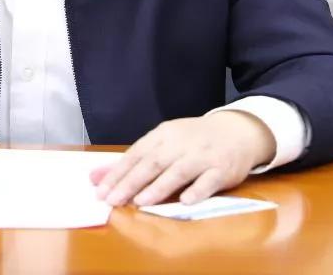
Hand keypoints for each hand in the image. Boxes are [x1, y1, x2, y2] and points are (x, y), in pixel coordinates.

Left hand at [90, 111, 275, 206]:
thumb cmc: (194, 140)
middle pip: (153, 162)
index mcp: (164, 135)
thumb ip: (133, 161)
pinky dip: (197, 190)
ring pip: (178, 171)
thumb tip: (96, 177)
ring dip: (159, 187)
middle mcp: (181, 143)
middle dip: (131, 182)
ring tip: (140, 202)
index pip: (137, 153)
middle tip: (113, 200)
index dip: (118, 172)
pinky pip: (209, 181)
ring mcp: (202, 155)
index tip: (100, 190)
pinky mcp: (222, 168)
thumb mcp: (164, 143)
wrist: (237, 131)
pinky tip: (185, 201)